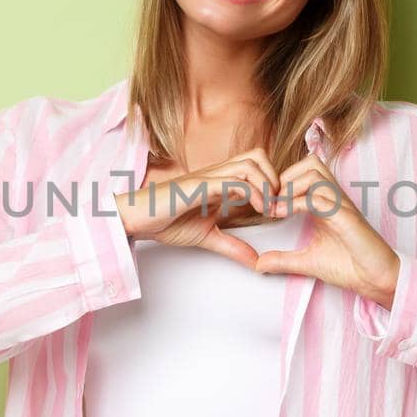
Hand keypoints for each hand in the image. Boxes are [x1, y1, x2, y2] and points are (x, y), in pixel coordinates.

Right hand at [112, 149, 281, 270]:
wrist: (137, 218)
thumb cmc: (166, 220)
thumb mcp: (208, 237)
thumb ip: (233, 247)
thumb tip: (256, 260)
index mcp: (221, 182)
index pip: (257, 166)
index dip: (273, 184)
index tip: (278, 210)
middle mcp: (217, 174)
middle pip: (258, 156)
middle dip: (275, 178)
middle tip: (277, 206)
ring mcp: (208, 177)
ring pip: (250, 163)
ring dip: (267, 184)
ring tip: (270, 208)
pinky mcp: (199, 185)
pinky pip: (233, 180)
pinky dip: (252, 192)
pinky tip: (258, 210)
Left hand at [254, 153, 401, 308]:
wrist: (375, 278)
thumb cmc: (349, 266)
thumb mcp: (307, 261)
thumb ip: (283, 259)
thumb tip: (259, 264)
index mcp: (326, 202)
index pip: (303, 172)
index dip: (281, 182)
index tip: (265, 205)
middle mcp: (334, 198)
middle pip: (309, 163)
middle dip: (284, 178)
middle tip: (269, 203)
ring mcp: (341, 204)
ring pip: (313, 173)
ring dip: (289, 187)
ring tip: (274, 210)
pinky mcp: (346, 216)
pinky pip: (319, 197)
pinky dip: (296, 202)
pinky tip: (282, 215)